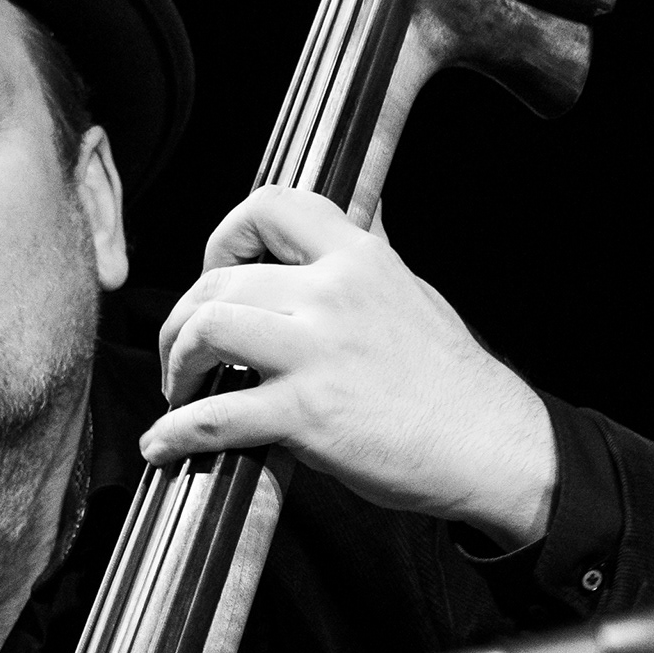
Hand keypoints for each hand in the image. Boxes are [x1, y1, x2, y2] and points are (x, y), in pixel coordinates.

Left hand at [143, 184, 556, 549]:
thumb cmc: (449, 378)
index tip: (215, 272)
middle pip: (219, 281)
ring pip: (207, 329)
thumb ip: (370, 255)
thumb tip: (365, 209)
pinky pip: (214, 416)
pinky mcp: (307, 414)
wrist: (490, 445)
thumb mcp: (412, 291)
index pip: (270, 206)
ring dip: (174, 363)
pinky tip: (162, 446)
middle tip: (181, 356)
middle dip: (182, 321)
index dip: (224, 236)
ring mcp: (317, 353)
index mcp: (358, 257)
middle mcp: (334, 293)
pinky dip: (174, 433)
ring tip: (178, 391)